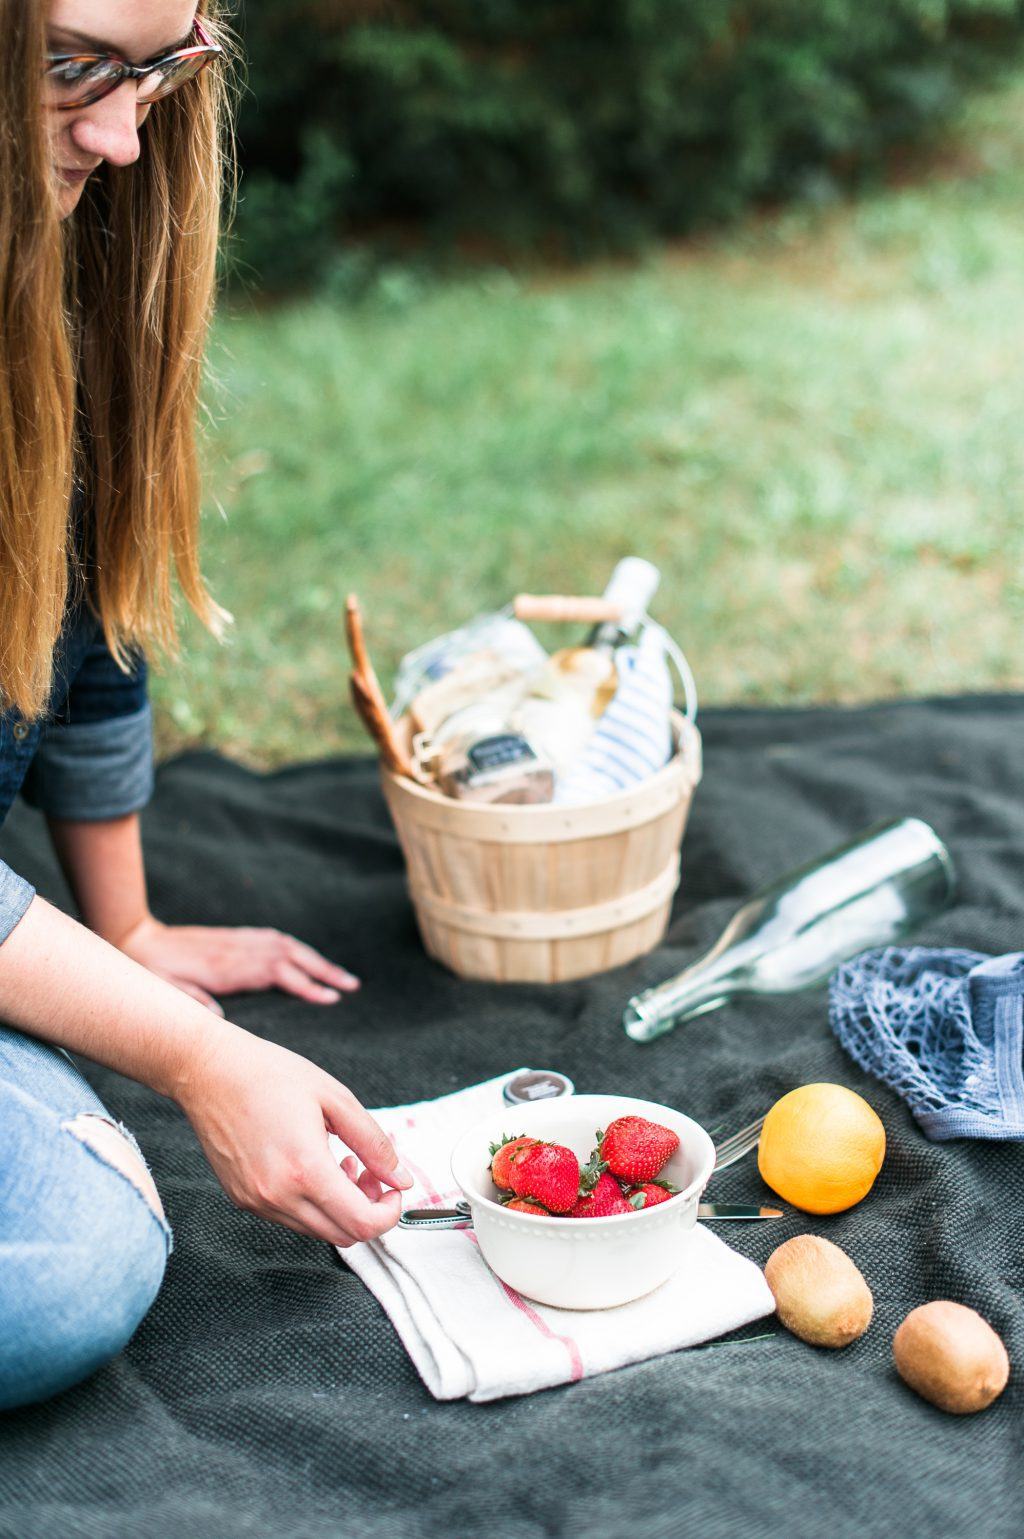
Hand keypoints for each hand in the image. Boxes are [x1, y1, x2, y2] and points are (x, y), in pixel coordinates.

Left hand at [116, 915, 359, 1014]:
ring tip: (342, 976)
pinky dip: (298, 950)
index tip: (329, 997)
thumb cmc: (151, 971)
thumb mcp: (164, 990)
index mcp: (226, 966)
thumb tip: (219, 1019)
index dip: (304, 984)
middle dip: (324, 970)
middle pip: (292, 955)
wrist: (136, 939)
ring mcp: (239, 941)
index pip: (276, 972)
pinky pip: (276, 940)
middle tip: (352, 986)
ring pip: (288, 946)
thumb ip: (192, 1002)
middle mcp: (239, 949)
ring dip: (316, 959)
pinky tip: (308, 959)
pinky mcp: (236, 938)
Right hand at [177, 1024, 410, 1245]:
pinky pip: (290, 1218)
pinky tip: (310, 1166)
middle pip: (343, 1236)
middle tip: (368, 1171)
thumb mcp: (335, 1098)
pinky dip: (312, 1204)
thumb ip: (374, 1144)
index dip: (389, 1213)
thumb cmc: (270, 1075)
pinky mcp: (242, 1199)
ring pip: (317, 1231)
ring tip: (339, 1162)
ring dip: (340, 1207)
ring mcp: (257, 1202)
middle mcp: (277, 1196)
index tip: (392, 1188)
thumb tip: (402, 1179)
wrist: (209, 1071)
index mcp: (305, 1170)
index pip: (362, 1225)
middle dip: (367, 1209)